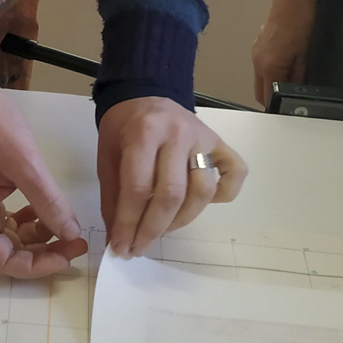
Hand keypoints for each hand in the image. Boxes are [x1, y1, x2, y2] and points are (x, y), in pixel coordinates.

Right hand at [0, 80, 87, 278]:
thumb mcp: (25, 164)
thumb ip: (48, 202)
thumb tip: (70, 234)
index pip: (4, 261)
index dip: (38, 265)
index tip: (68, 254)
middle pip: (6, 252)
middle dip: (42, 251)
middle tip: (75, 241)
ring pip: (8, 235)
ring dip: (37, 236)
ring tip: (65, 225)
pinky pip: (5, 215)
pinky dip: (27, 218)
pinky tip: (44, 208)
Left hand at [97, 97, 246, 257]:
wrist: (142, 94)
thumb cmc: (122, 129)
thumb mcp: (107, 158)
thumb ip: (113, 198)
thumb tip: (119, 239)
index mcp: (143, 133)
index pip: (139, 187)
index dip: (129, 223)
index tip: (122, 248)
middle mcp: (177, 134)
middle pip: (172, 194)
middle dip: (154, 229)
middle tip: (139, 248)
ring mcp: (203, 137)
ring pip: (202, 190)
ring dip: (182, 220)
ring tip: (163, 229)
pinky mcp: (220, 142)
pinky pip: (235, 172)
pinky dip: (226, 194)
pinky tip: (201, 204)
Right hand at [252, 0, 316, 107]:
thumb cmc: (302, 22)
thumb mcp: (306, 55)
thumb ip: (299, 77)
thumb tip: (297, 94)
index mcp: (269, 67)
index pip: (266, 98)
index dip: (277, 106)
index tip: (288, 110)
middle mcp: (257, 61)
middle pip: (259, 91)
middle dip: (271, 98)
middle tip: (290, 99)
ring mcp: (256, 51)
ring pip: (260, 78)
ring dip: (271, 83)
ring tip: (291, 81)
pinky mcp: (258, 43)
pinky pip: (261, 66)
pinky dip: (270, 71)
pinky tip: (286, 65)